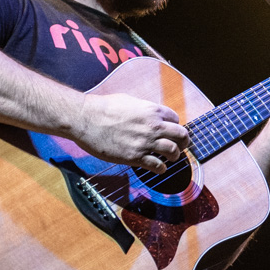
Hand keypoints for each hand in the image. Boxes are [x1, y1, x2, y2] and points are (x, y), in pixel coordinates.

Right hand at [75, 92, 190, 173]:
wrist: (86, 119)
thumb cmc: (104, 107)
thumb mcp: (129, 100)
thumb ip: (143, 109)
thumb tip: (149, 114)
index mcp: (152, 110)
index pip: (176, 119)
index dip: (175, 126)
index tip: (171, 132)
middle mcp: (153, 126)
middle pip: (181, 135)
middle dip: (184, 142)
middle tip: (181, 146)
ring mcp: (145, 142)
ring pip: (173, 151)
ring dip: (175, 156)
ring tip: (171, 158)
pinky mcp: (135, 157)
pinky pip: (158, 166)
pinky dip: (162, 168)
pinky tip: (159, 168)